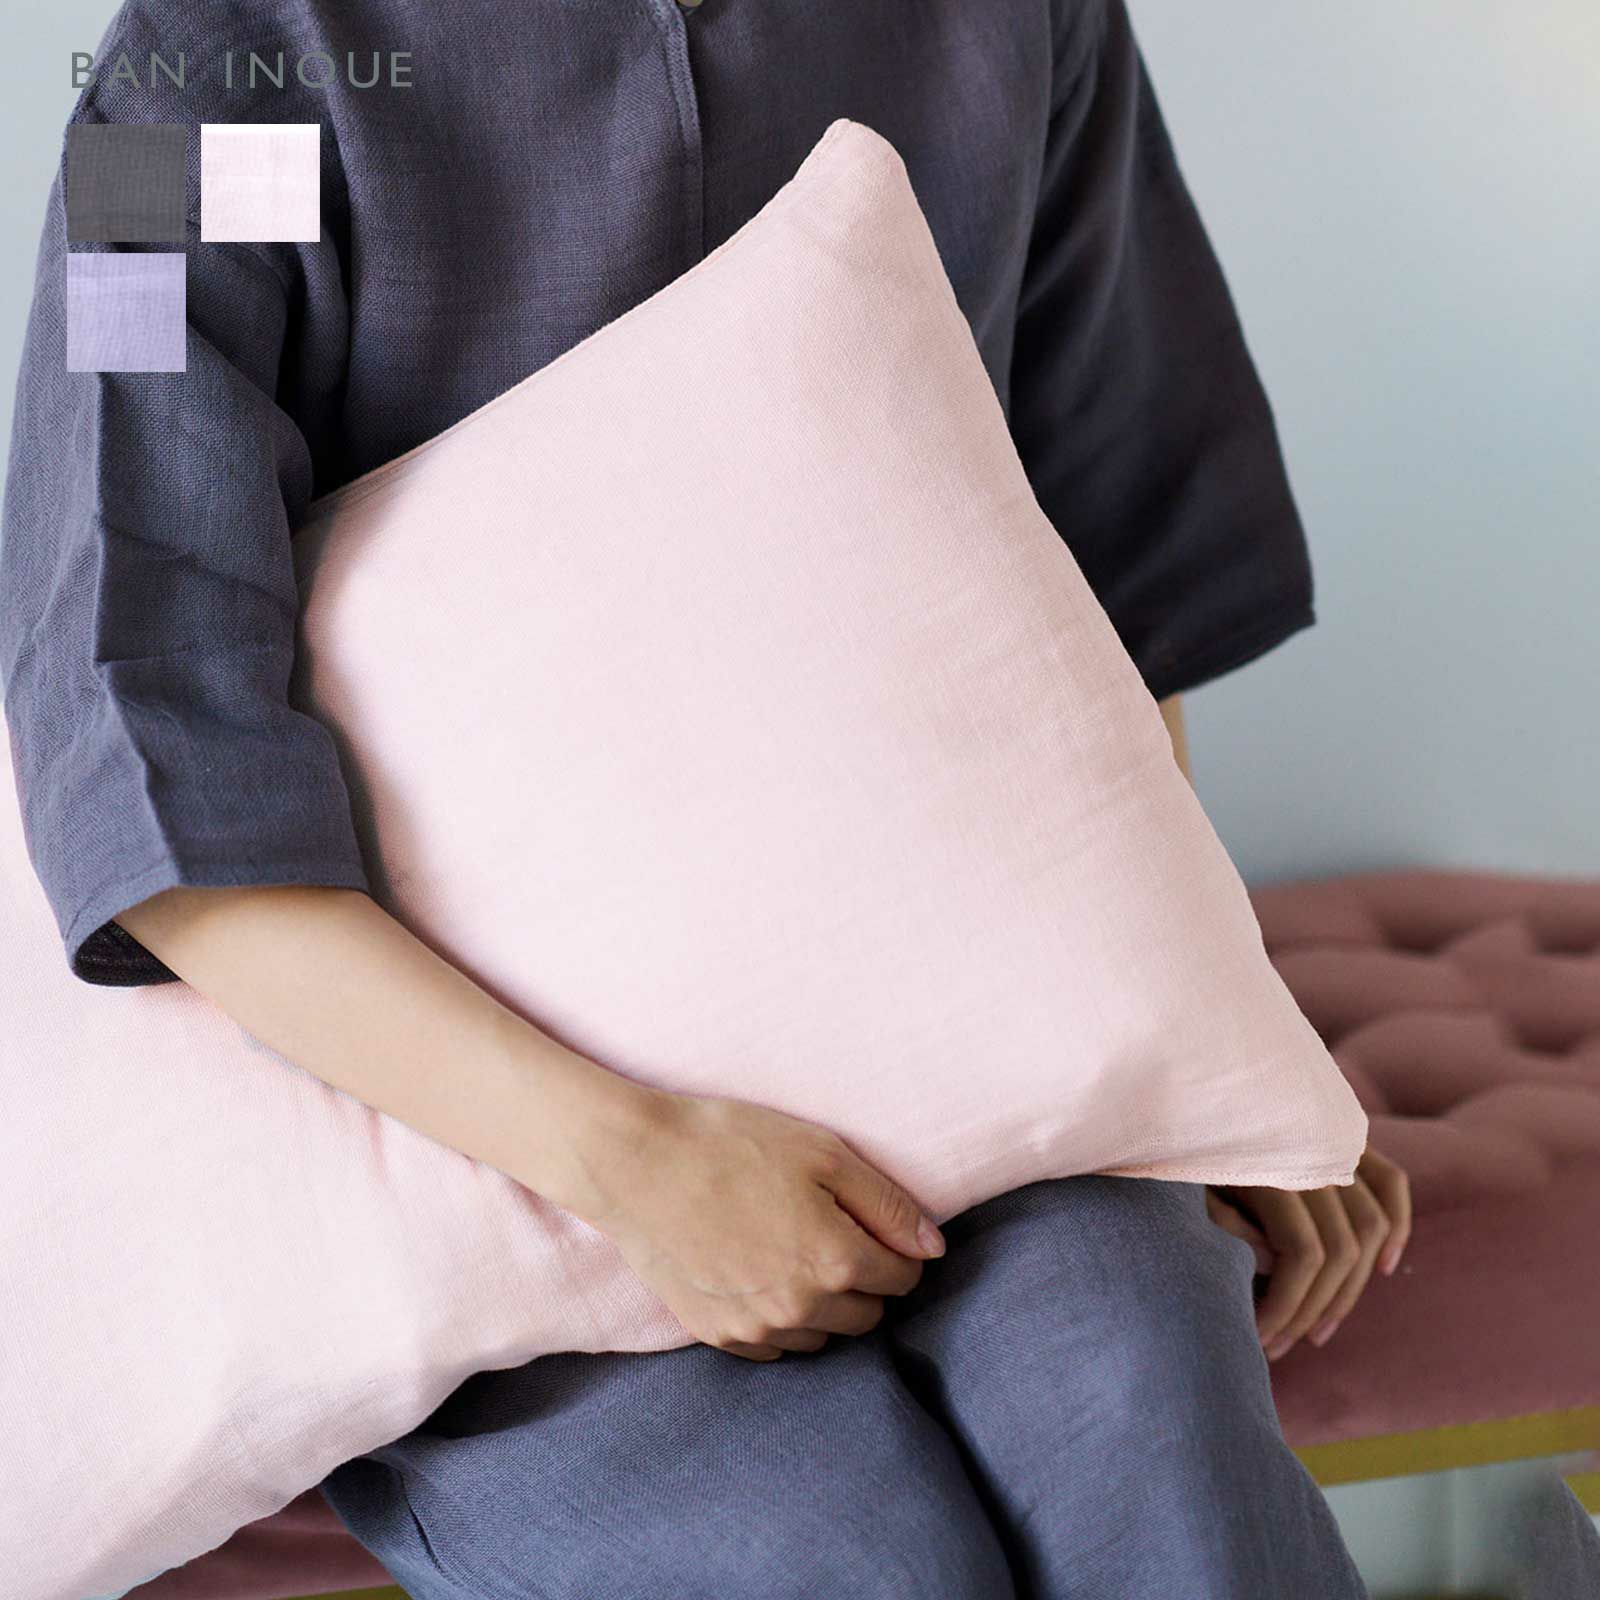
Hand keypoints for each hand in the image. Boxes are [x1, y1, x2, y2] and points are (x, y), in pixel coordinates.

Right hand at [566, 1087, 945, 1361]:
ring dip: (822, 1305)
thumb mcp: (822, 1152)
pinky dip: (779, 1320)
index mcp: (837, 1260)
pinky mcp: (718, 1335)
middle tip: (831, 1232)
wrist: (636, 1163)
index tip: (871, 1223)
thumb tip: (934, 1247)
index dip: (895, 1247)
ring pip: (822, 1337)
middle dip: (863, 1280)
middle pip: (867, 1315)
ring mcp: (758, 1328)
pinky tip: (758, 1273)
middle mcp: (803, 1307)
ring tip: (790, 1250)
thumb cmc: (731, 1144)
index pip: (903, 1277)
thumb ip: (886, 1204)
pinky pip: (774, 1347)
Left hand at [1204, 1143, 1411, 1359]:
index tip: (1257, 1337)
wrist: (1197, 1094)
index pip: (1302, 1254)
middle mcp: (1314, 1154)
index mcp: (1271, 1166)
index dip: (1284, 1306)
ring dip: (1352, 1286)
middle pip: (1341, 1250)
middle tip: (1280, 1345)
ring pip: (1371, 1227)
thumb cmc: (1184, 1144)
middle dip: (1312, 1310)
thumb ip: (1227, 1225)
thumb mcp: (1187, 1187)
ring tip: (1319, 1327)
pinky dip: (1397, 1226)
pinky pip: (1390, 1183)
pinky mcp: (1349, 1136)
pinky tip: (1385, 1268)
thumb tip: (1275, 1265)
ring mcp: (1337, 1143)